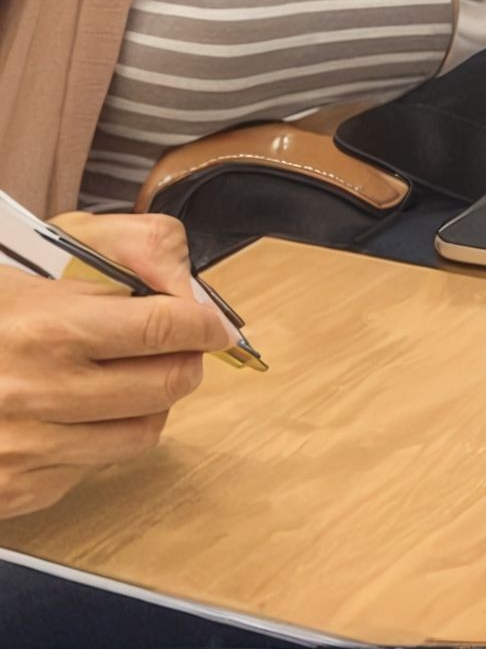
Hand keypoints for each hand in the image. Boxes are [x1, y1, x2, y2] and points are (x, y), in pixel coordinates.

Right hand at [0, 213, 230, 517]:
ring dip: (151, 403)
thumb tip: (187, 285)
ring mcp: (27, 449)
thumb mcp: (48, 248)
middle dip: (186, 361)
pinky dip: (100, 437)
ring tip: (132, 377)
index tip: (214, 323)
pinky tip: (77, 409)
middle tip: (181, 347)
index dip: (203, 323)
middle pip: (164, 385)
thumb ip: (129, 248)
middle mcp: (38, 394)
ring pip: (140, 434)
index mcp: (48, 327)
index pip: (164, 329)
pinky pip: (93, 467)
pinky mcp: (17, 490)